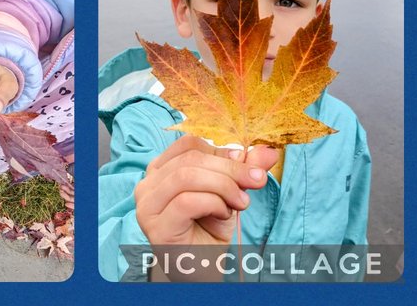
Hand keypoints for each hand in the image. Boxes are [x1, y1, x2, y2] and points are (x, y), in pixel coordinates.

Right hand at [134, 136, 275, 268]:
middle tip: (257, 181)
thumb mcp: (229, 195)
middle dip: (230, 168)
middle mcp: (148, 184)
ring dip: (223, 186)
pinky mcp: (156, 228)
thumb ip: (243, 172)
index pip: (188, 144)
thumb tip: (269, 151)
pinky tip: (224, 215)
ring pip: (187, 176)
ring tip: (240, 203)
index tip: (251, 167)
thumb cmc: (210, 234)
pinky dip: (213, 203)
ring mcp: (148, 206)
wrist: (202, 273)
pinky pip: (187, 201)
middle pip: (190, 158)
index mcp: (161, 170)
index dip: (222, 151)